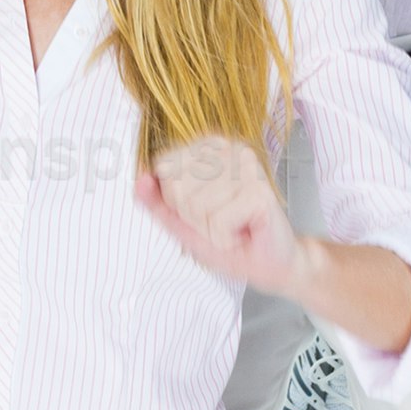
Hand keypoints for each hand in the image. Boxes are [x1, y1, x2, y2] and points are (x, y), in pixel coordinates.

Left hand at [133, 134, 304, 297]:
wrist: (271, 262)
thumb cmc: (232, 240)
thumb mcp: (183, 223)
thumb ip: (158, 203)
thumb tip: (139, 180)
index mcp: (208, 147)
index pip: (164, 168)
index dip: (176, 202)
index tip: (203, 211)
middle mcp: (228, 148)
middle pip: (178, 188)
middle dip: (193, 218)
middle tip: (219, 223)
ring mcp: (246, 166)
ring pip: (196, 206)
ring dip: (211, 230)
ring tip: (233, 227)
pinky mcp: (259, 190)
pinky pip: (218, 221)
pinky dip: (226, 238)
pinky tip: (243, 231)